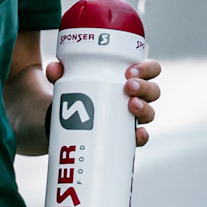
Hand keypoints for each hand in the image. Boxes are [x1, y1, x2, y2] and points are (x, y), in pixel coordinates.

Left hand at [45, 55, 161, 145]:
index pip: (149, 70)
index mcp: (129, 80)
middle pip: (153, 91)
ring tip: (131, 105)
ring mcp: (131, 119)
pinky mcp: (124, 138)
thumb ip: (60, 74)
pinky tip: (137, 133)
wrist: (65, 125)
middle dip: (145, 87)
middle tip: (128, 87)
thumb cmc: (76, 96)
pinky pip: (140, 138)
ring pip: (149, 113)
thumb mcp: (67, 83)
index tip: (129, 71)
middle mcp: (135, 98)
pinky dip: (141, 136)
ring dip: (144, 108)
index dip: (146, 68)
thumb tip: (54, 68)